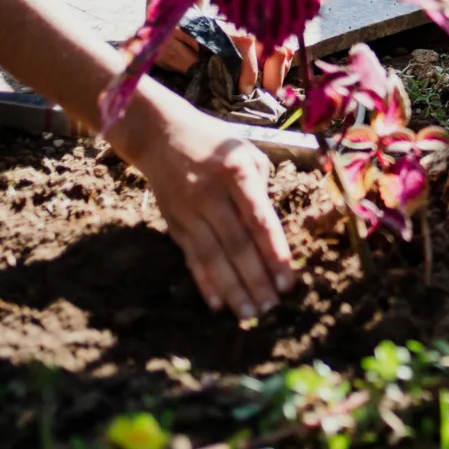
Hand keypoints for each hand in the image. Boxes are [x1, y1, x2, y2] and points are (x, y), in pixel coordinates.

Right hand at [109, 95, 293, 320]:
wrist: (160, 134)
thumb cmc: (215, 142)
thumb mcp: (246, 151)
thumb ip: (261, 188)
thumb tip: (271, 230)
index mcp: (237, 173)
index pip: (259, 221)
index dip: (275, 253)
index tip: (289, 280)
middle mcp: (210, 195)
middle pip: (236, 246)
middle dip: (256, 280)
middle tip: (272, 307)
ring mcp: (188, 211)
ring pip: (213, 258)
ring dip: (233, 289)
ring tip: (250, 314)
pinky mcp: (173, 223)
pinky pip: (191, 258)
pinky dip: (205, 282)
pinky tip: (218, 304)